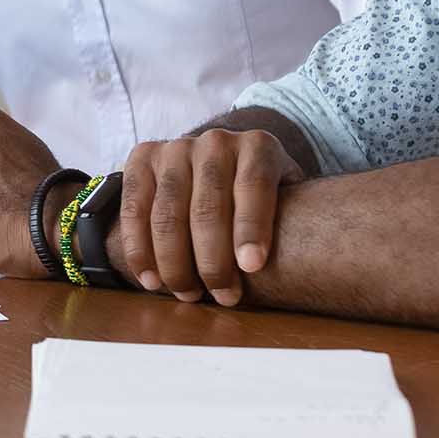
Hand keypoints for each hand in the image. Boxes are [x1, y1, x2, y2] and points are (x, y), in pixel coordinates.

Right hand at [114, 127, 303, 305]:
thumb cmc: (261, 197)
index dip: (251, 227)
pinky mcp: (142, 158)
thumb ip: (292, 219)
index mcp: (259, 146)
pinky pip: (134, 208)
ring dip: (175, 262)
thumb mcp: (287, 198)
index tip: (252, 267)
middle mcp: (215, 141)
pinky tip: (151, 279)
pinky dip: (139, 249)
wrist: (221, 161)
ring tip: (189, 294)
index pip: (253, 185)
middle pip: (208, 206)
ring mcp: (175, 147)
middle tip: (223, 296)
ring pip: (168, 212)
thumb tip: (304, 264)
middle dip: (213, 260)